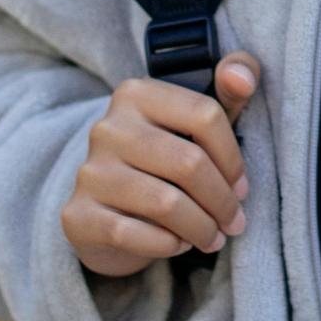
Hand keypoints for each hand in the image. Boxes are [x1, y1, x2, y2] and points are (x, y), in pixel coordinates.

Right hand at [62, 51, 262, 277]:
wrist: (106, 213)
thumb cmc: (164, 163)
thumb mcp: (197, 125)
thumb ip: (228, 91)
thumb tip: (242, 75)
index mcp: (136, 94)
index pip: (205, 115)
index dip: (234, 158)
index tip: (242, 186)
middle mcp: (107, 128)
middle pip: (189, 163)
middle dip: (222, 201)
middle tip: (235, 222)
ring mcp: (89, 171)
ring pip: (166, 203)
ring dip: (201, 227)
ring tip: (214, 238)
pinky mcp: (78, 214)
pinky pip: (135, 234)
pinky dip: (168, 244)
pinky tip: (178, 244)